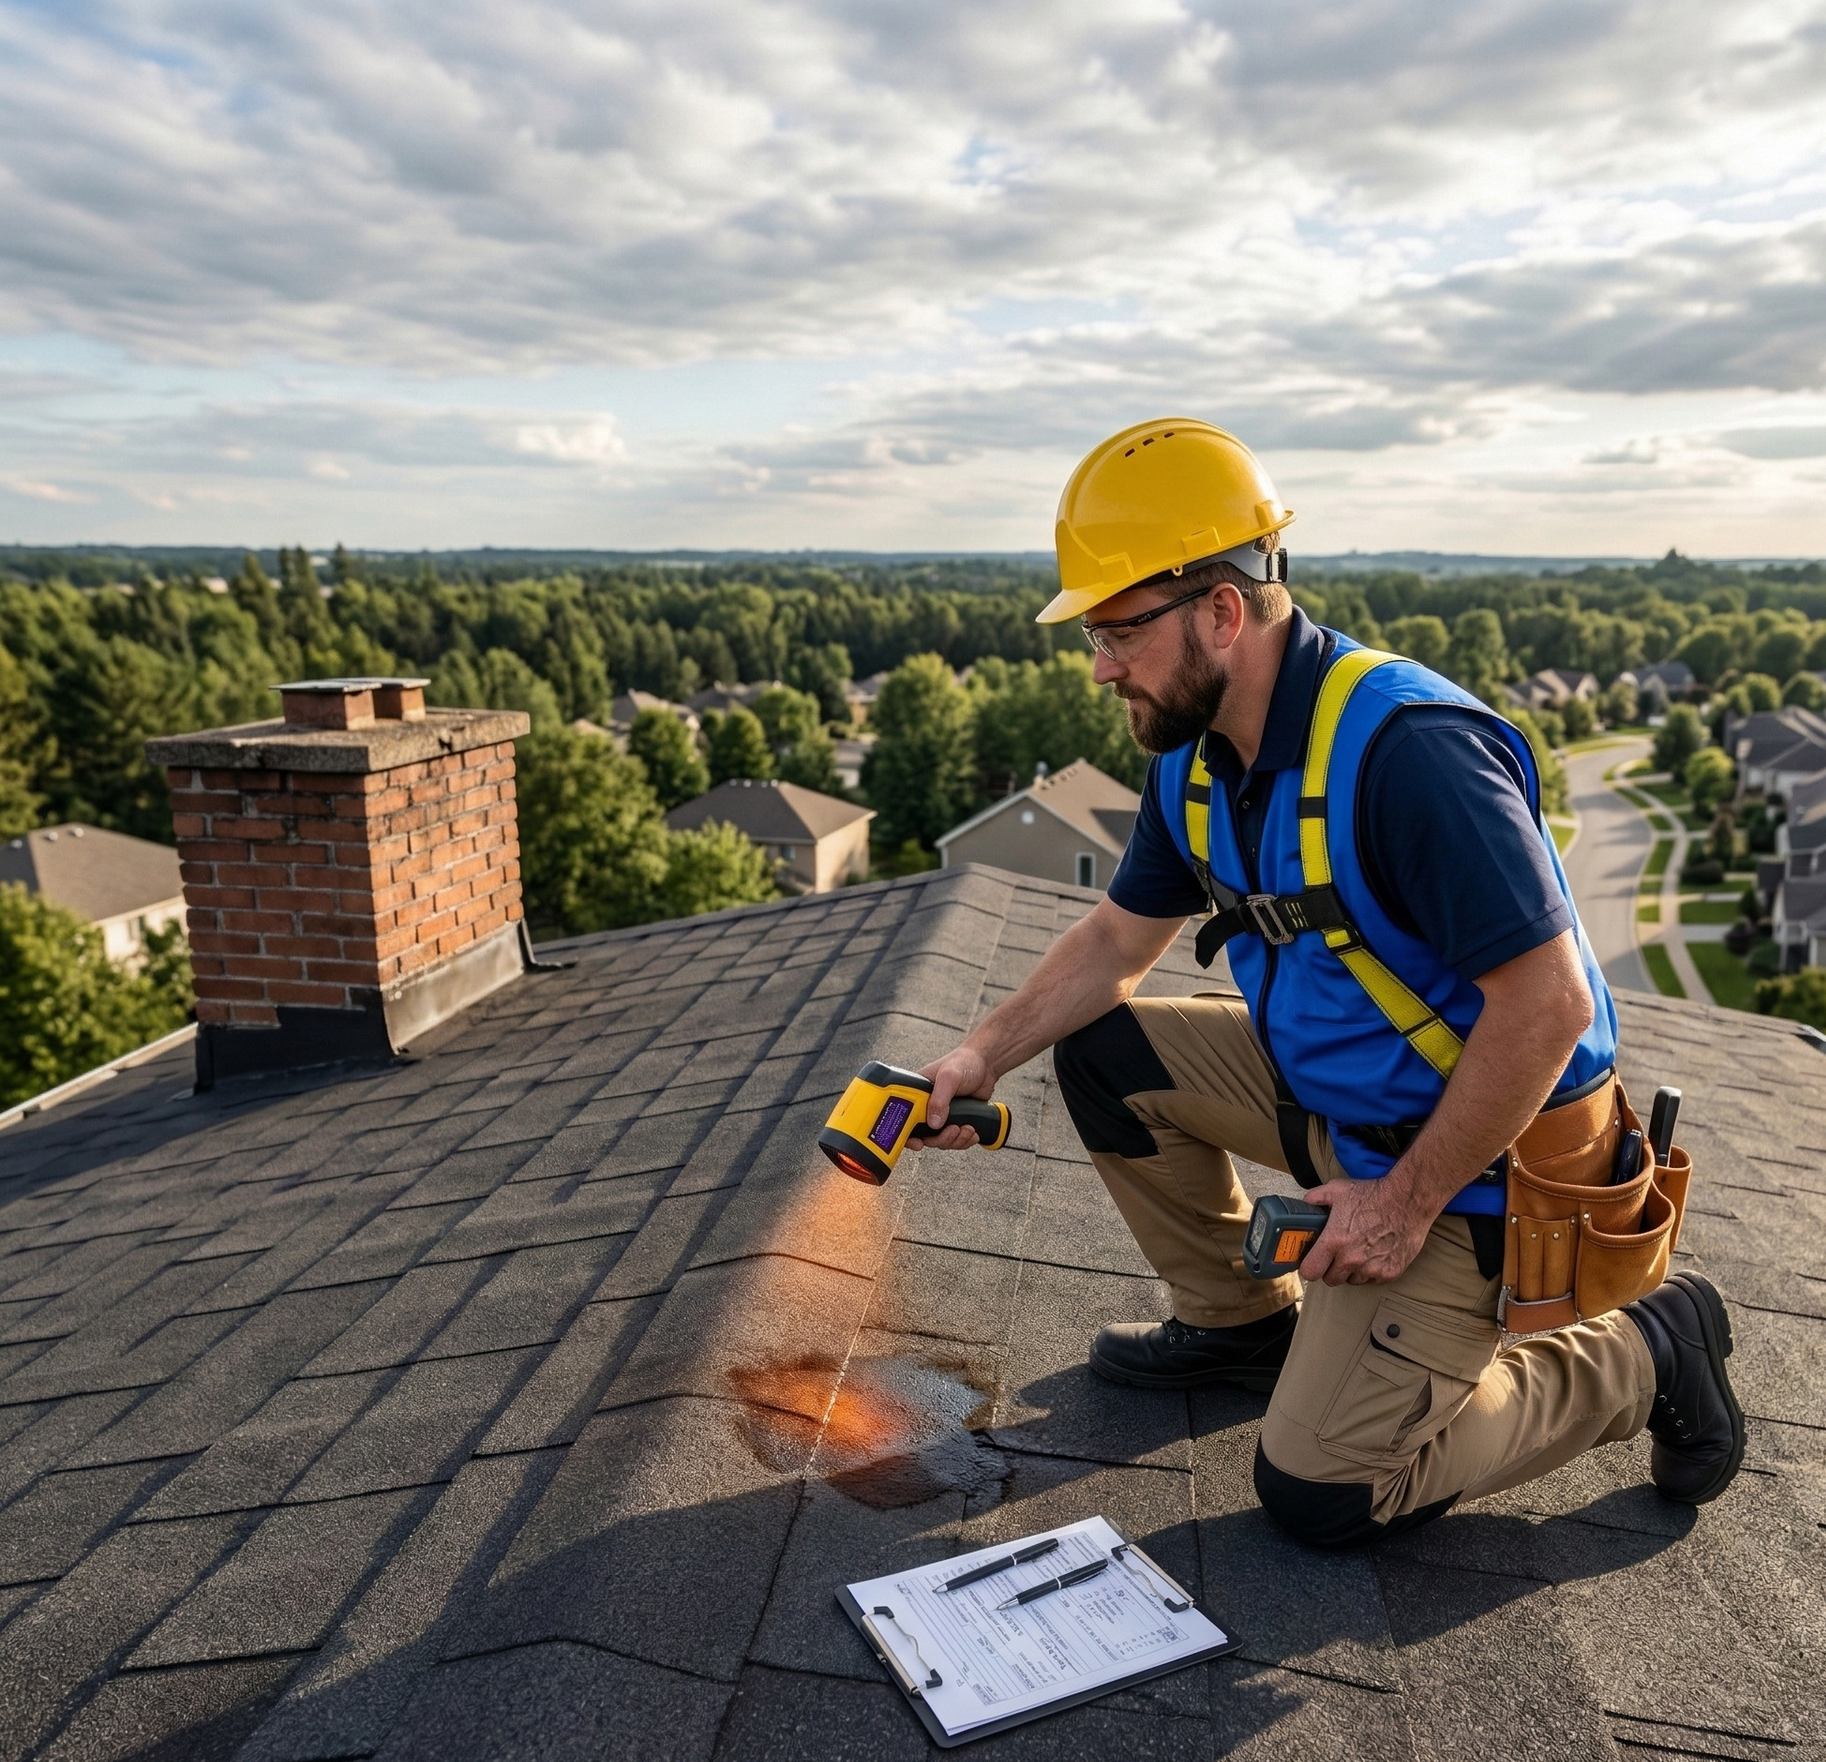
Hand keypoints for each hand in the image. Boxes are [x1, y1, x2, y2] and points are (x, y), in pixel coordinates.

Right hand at [911, 1046, 995, 1150]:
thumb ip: (940, 1098)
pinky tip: (972, 1133)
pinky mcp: (956, 1120)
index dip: (907, 1134)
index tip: (917, 1144)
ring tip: (968, 1129)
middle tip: (954, 1130)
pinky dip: (964, 1141)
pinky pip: (955, 1140)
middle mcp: (927, 1106)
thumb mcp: (949, 1076)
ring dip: (955, 1140)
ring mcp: (942, 1115)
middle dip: (941, 1138)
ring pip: (941, 1140)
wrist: (986, 1065)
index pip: (905, 1117)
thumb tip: (934, 1124)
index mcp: (918, 1093)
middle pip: (925, 1135)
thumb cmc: (964, 1062)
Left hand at [1297, 1175, 1430, 1285]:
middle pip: (1330, 1280)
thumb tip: (1305, 1205)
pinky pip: (1373, 1279)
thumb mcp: (1337, 1189)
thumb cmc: (1374, 1195)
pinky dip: (1372, 1271)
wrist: (1408, 1200)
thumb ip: (1316, 1198)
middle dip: (1330, 1269)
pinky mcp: (1390, 1273)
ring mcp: (1372, 1268)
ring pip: (1352, 1280)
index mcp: (1334, 1241)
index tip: (1312, 1262)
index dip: (1309, 1267)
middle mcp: (1351, 1259)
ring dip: (1352, 1270)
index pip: (1310, 1272)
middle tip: (1337, 1254)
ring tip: (1359, 1251)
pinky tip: (1376, 1253)